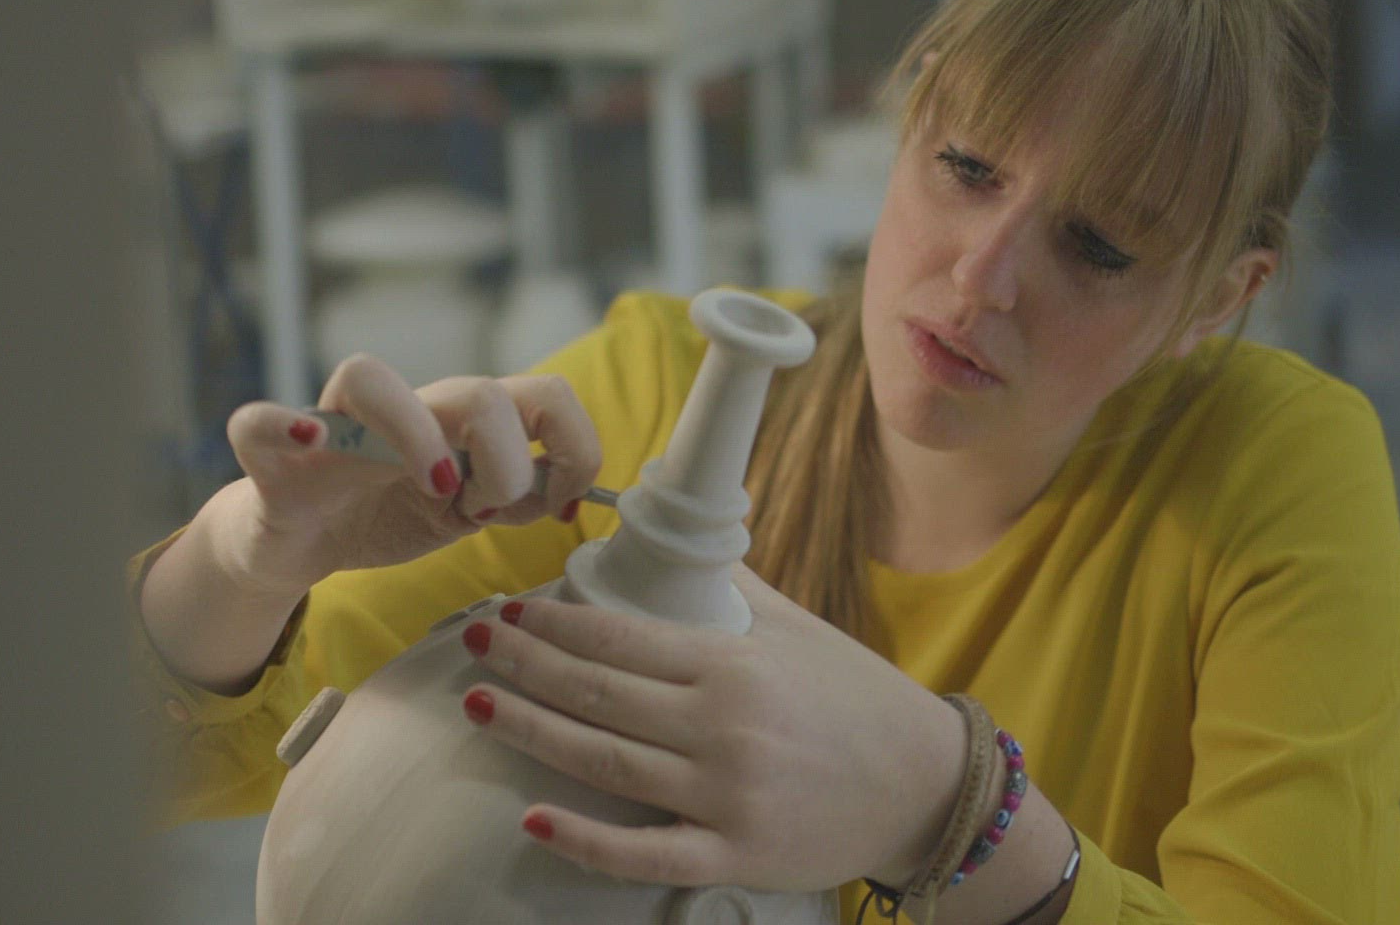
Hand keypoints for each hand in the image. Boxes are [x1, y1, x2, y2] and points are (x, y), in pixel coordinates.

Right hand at [217, 356, 601, 591]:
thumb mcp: (466, 514)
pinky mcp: (274, 457)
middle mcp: (405, 412)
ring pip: (367, 377)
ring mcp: (336, 426)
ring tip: (431, 492)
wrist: (297, 542)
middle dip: (506, 465)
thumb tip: (569, 493)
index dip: (571, 447)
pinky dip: (279, 422)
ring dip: (416, 438)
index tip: (558, 504)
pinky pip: (257, 421)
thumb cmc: (386, 513)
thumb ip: (518, 496)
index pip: (544, 396)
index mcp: (459, 423)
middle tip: (486, 514)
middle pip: (478, 392)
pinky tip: (308, 438)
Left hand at [457, 564, 963, 891]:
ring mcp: (726, 794)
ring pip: (604, 762)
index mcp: (732, 663)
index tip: (513, 608)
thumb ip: (733, 590)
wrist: (927, 786)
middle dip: (525, 663)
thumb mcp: (798, 629)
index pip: (621, 634)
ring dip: (533, 728)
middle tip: (473, 640)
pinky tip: (534, 817)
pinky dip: (586, 840)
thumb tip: (678, 542)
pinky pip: (645, 853)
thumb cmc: (857, 699)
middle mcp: (722, 725)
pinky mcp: (735, 856)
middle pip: (598, 690)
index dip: (556, 621)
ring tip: (477, 704)